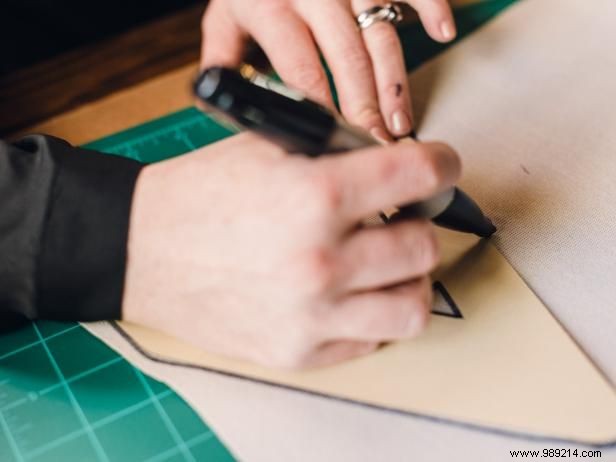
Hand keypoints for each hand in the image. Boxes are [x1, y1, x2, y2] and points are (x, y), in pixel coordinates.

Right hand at [122, 133, 460, 367]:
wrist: (143, 251)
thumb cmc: (201, 196)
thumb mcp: (267, 148)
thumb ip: (336, 150)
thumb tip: (391, 159)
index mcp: (315, 196)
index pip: (419, 176)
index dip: (440, 165)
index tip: (440, 168)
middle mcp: (321, 261)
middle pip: (423, 246)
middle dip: (418, 224)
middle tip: (401, 218)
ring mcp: (312, 315)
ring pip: (413, 306)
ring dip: (408, 279)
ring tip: (388, 265)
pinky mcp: (299, 352)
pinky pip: (372, 339)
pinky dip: (372, 314)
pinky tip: (351, 294)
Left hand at [200, 0, 455, 140]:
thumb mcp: (225, 13)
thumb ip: (222, 55)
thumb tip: (218, 99)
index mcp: (271, 7)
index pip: (302, 72)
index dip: (323, 111)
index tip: (336, 142)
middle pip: (347, 61)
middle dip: (364, 110)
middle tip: (375, 145)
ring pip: (378, 36)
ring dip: (394, 83)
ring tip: (400, 123)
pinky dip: (429, 6)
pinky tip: (441, 32)